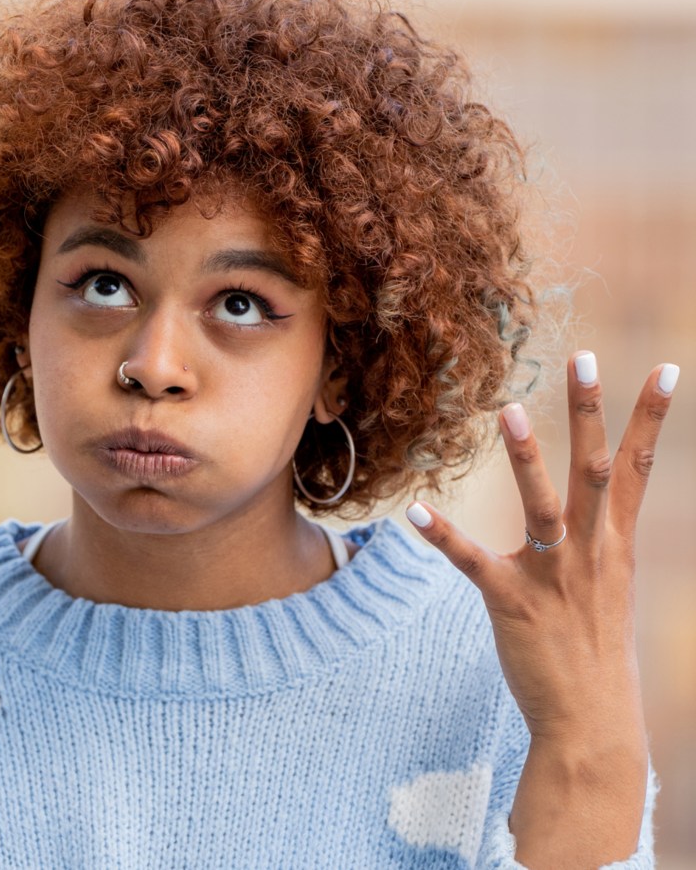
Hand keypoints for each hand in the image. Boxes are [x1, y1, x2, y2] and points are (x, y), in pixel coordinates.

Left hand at [405, 352, 677, 865]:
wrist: (592, 726)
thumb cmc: (594, 655)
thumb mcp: (607, 591)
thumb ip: (599, 547)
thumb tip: (595, 519)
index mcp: (616, 547)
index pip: (639, 469)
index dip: (653, 418)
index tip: (669, 368)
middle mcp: (592, 555)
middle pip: (597, 471)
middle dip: (592, 413)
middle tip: (584, 356)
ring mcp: (554, 578)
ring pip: (545, 507)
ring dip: (529, 458)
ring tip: (510, 410)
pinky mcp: (512, 604)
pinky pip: (473, 563)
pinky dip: (444, 536)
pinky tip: (414, 512)